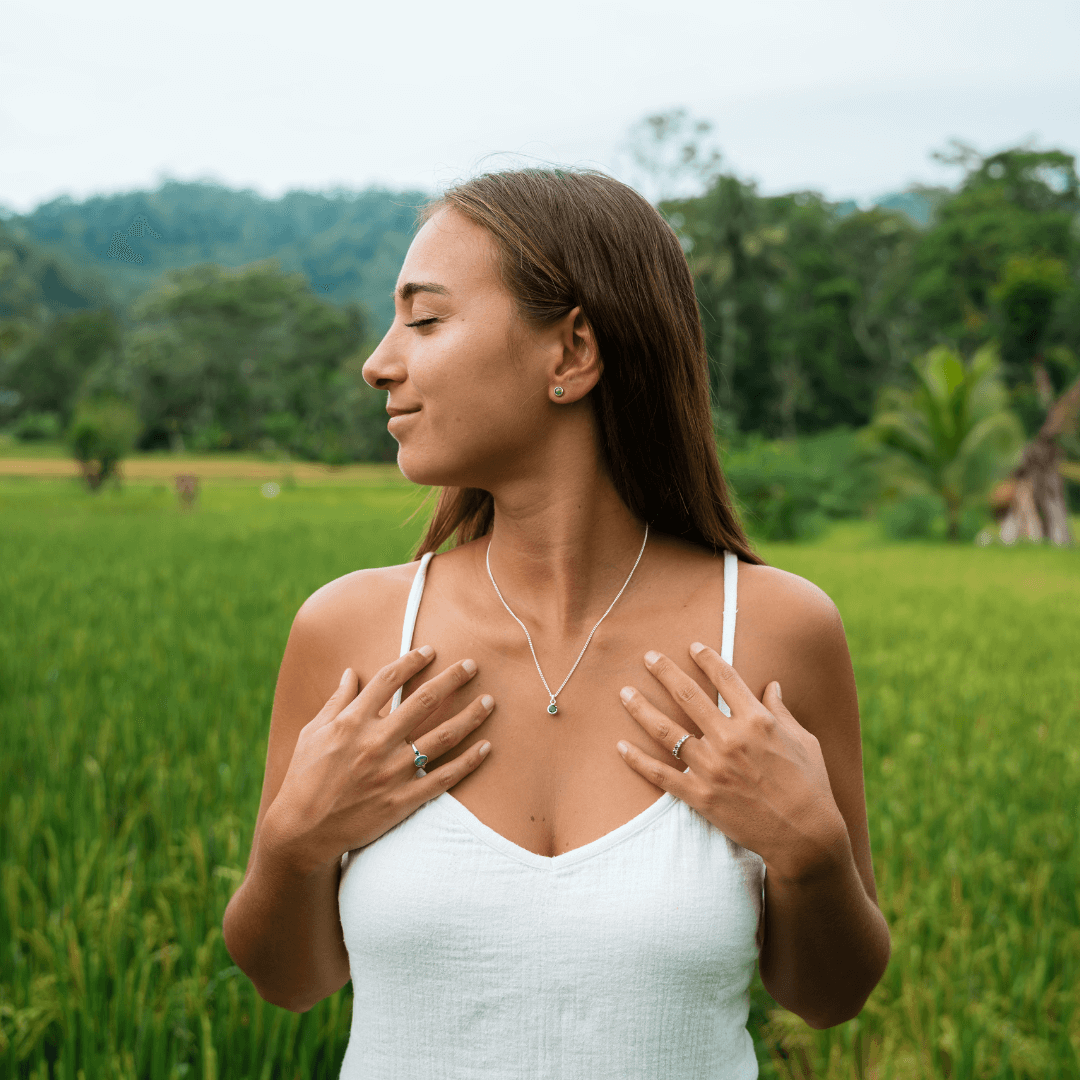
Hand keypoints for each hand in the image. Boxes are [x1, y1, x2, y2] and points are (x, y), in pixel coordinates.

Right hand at [263, 648, 493, 874]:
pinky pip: (444, 778)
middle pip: (424, 700)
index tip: (430, 651)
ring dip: (470, 716)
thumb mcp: (312, 733)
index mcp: (352, 722)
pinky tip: (486, 747)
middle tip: (472, 665)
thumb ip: (336, 701)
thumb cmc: (304, 778)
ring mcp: (392, 771)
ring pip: (442, 736)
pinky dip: (468, 762)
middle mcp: (376, 742)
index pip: (389, 680)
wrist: (302, 832)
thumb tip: (351, 673)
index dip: (412, 661)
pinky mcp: (403, 799)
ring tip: (490, 701)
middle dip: (452, 679)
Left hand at [616, 643, 846, 883]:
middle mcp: (731, 738)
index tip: (692, 646)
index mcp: (757, 721)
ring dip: (641, 708)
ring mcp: (712, 767)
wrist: (805, 836)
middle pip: (688, 695)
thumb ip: (782, 712)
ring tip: (625, 693)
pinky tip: (620, 746)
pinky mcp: (700, 796)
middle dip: (665, 672)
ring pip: (666, 731)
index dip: (707, 658)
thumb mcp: (804, 742)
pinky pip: (660, 774)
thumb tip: (772, 685)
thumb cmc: (811, 787)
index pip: (726, 679)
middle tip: (648, 657)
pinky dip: (637, 760)